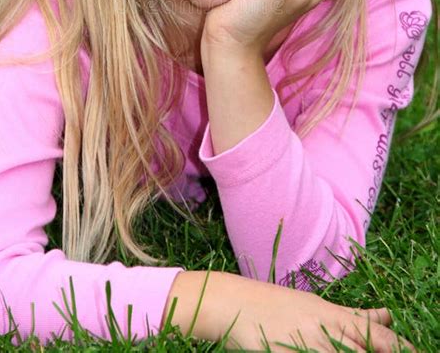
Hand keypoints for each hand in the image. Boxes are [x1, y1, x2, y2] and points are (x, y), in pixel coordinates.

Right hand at [167, 271, 414, 351]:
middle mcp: (321, 328)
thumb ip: (352, 315)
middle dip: (383, 351)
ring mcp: (302, 343)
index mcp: (331, 315)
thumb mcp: (317, 306)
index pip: (373, 333)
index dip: (397, 345)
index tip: (416, 352)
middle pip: (363, 346)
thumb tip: (387, 316)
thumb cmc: (278, 306)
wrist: (234, 301)